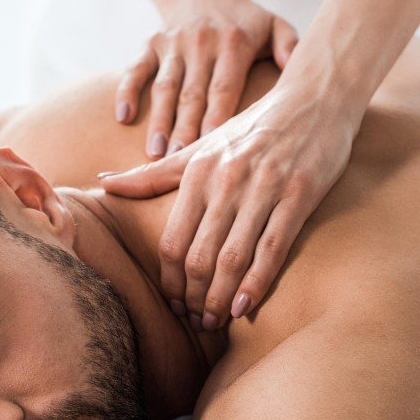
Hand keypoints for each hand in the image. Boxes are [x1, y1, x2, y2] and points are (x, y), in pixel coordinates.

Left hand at [101, 80, 359, 327]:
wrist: (316, 97)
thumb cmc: (253, 128)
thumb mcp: (201, 147)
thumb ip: (154, 173)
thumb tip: (104, 183)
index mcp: (198, 171)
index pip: (173, 241)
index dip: (170, 281)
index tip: (174, 305)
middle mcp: (227, 180)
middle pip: (199, 256)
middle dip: (194, 298)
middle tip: (196, 322)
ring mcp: (265, 187)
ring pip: (233, 258)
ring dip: (220, 299)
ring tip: (216, 322)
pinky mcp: (299, 194)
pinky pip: (273, 249)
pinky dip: (256, 284)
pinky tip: (244, 308)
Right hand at [115, 0, 297, 159]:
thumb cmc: (244, 21)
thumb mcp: (274, 25)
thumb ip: (288, 47)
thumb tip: (296, 71)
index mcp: (233, 44)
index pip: (224, 88)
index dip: (216, 118)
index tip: (211, 148)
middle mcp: (202, 43)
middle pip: (192, 94)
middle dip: (184, 129)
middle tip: (178, 162)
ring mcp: (173, 44)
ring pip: (164, 87)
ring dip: (158, 120)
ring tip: (154, 153)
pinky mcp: (151, 44)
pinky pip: (135, 68)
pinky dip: (127, 90)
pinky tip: (123, 116)